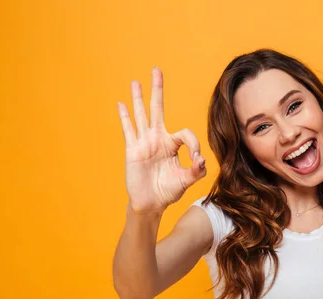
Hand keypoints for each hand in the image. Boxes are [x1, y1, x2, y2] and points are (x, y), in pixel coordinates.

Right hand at [118, 67, 205, 213]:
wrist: (151, 203)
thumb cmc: (168, 191)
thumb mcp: (187, 180)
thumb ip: (196, 171)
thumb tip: (201, 160)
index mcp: (172, 144)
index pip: (185, 133)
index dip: (194, 144)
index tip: (196, 160)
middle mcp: (158, 139)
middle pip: (158, 109)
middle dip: (158, 90)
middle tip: (157, 70)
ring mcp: (144, 142)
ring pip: (141, 115)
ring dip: (138, 98)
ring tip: (135, 82)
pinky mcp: (133, 149)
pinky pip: (128, 130)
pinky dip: (125, 117)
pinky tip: (120, 103)